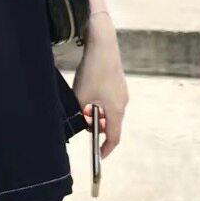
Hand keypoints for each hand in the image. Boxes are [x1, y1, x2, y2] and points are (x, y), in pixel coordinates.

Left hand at [72, 12, 127, 158]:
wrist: (103, 45)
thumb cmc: (93, 71)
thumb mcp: (81, 96)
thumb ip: (79, 114)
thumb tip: (77, 123)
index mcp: (116, 109)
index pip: (114, 136)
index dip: (106, 148)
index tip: (98, 155)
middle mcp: (122, 102)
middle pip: (110, 123)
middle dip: (95, 125)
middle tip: (80, 118)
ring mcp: (121, 91)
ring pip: (108, 110)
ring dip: (94, 112)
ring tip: (82, 101)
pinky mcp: (117, 82)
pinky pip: (108, 99)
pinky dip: (97, 101)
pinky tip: (86, 90)